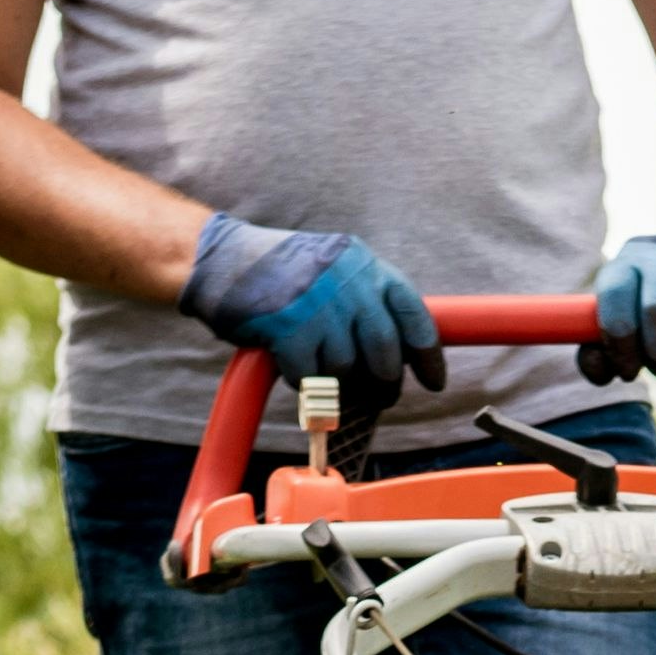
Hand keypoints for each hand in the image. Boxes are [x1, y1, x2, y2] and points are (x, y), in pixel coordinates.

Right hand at [179, 217, 447, 404]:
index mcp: (367, 266)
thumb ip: (366, 299)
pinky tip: (293, 367)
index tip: (434, 382)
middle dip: (386, 383)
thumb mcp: (335, 268)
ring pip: (348, 369)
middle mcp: (350, 284)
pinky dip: (306, 383)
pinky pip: (312, 378)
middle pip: (385, 354)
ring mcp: (321, 307)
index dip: (428, 356)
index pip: (415, 316)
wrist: (221, 258)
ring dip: (339, 382)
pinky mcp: (291, 331)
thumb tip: (397, 351)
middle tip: (381, 396)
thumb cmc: (280, 270)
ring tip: (323, 370)